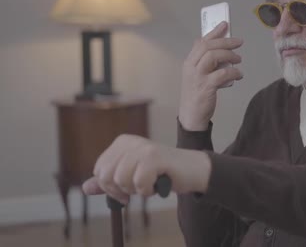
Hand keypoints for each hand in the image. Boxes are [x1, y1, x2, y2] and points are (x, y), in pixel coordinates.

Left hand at [82, 134, 211, 203]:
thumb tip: (86, 187)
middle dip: (121, 190)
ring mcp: (142, 147)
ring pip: (121, 180)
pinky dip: (149, 191)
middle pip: (106, 176)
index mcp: (121, 142)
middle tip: (138, 189)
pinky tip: (159, 184)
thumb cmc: (162, 173)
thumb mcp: (131, 176)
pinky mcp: (154, 156)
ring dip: (137, 190)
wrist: (192, 170)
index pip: (99, 171)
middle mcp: (130, 141)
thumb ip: (109, 182)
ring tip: (150, 183)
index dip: (111, 187)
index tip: (127, 191)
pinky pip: (139, 183)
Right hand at [179, 22, 242, 130]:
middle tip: (238, 42)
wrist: (191, 116)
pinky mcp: (206, 88)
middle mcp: (191, 67)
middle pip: (207, 46)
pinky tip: (239, 74)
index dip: (214, 32)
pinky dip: (233, 72)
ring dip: (228, 55)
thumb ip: (203, 62)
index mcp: (189, 63)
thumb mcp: (196, 75)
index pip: (200, 42)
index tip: (225, 25)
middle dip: (225, 41)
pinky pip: (222, 74)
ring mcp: (197, 77)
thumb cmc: (197, 94)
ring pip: (212, 56)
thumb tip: (216, 48)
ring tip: (238, 59)